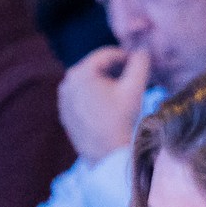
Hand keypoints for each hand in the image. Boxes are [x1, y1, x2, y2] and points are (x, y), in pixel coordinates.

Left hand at [58, 44, 153, 163]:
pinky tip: (111, 106)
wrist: (108, 156)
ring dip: (106, 83)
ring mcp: (63, 99)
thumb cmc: (121, 121)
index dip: (126, 56)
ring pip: (89, 82)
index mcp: (79, 73)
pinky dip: (96, 96)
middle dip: (115, 70)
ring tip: (124, 93)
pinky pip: (83, 97)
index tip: (140, 63)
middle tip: (134, 77)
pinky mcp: (65, 113)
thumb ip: (140, 63)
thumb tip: (142, 50)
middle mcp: (66, 83)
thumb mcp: (134, 88)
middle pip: (96, 68)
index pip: (106, 55)